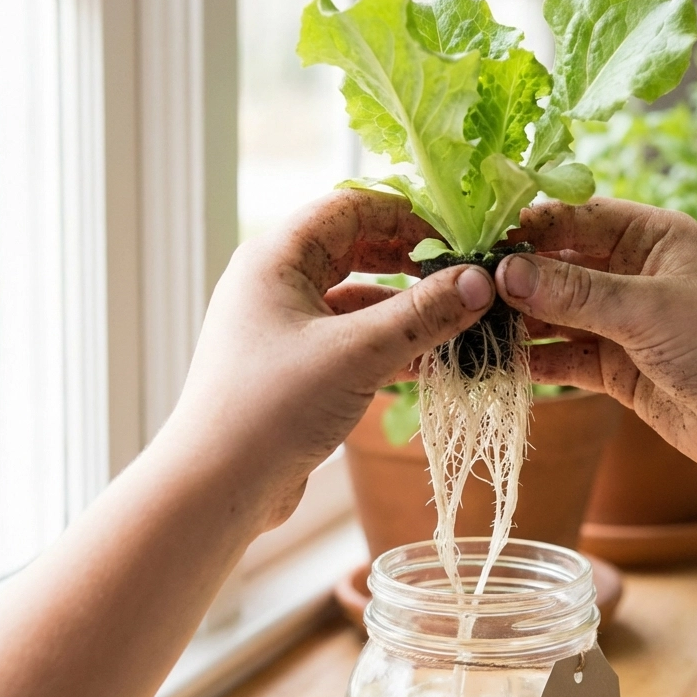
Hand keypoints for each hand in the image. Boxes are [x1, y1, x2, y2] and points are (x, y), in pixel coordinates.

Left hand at [166, 189, 493, 529]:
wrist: (215, 489)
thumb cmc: (271, 408)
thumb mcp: (356, 354)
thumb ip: (423, 315)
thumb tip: (481, 282)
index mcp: (276, 258)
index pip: (350, 207)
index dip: (406, 216)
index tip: (455, 240)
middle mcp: (277, 283)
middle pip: (356, 249)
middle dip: (411, 262)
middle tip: (462, 278)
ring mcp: (285, 327)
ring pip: (358, 300)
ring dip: (407, 310)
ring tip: (459, 324)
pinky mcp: (296, 367)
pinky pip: (353, 340)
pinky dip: (391, 345)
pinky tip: (433, 362)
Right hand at [498, 197, 696, 494]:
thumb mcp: (648, 310)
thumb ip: (575, 293)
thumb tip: (506, 272)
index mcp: (652, 237)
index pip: (577, 217)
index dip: (529, 227)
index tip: (480, 241)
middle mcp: (632, 272)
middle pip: (560, 264)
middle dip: (517, 277)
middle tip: (465, 286)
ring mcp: (622, 320)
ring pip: (557, 312)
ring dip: (519, 320)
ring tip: (471, 325)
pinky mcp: (615, 364)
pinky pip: (564, 353)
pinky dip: (534, 358)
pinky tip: (497, 362)